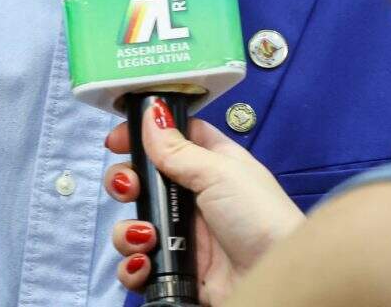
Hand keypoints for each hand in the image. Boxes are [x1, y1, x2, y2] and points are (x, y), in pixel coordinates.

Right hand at [104, 103, 303, 304]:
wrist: (274, 279)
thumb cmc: (260, 218)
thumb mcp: (220, 172)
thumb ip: (179, 148)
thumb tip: (151, 113)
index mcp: (209, 165)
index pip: (168, 140)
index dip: (141, 136)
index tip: (116, 140)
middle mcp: (192, 198)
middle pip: (142, 182)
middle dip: (126, 184)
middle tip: (130, 188)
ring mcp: (181, 235)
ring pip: (133, 224)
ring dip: (129, 230)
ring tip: (148, 237)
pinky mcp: (175, 269)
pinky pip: (138, 264)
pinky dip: (133, 265)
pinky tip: (145, 263)